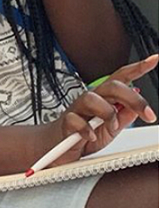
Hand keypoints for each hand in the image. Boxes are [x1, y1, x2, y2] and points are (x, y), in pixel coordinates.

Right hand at [40, 54, 157, 166]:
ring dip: (108, 115)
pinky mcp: (66, 122)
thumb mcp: (111, 129)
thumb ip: (123, 118)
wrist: (57, 148)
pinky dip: (87, 130)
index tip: (153, 59)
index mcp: (104, 99)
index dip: (137, 68)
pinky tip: (90, 137)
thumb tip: (136, 108)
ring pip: (93, 99)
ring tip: (111, 128)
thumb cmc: (84, 136)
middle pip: (112, 86)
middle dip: (133, 99)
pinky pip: (76, 120)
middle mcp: (91, 99)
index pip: (121, 78)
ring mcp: (77, 109)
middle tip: (148, 114)